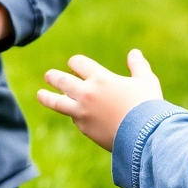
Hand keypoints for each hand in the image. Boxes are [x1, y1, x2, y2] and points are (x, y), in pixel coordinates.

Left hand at [37, 50, 162, 151]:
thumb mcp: (147, 81)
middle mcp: (86, 93)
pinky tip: (76, 114)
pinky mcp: (84, 128)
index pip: (77, 63)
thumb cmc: (148, 106)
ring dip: (46, 97)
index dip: (75, 63)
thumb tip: (134, 52)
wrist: (146, 135)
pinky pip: (73, 118)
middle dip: (53, 77)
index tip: (75, 65)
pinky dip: (74, 115)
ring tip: (40, 94)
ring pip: (56, 102)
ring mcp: (82, 112)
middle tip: (49, 76)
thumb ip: (138, 65)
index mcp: (100, 78)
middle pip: (61, 80)